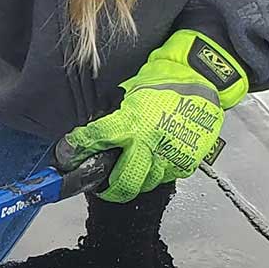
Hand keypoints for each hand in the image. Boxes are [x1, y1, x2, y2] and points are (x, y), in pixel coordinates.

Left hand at [64, 30, 248, 202]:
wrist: (201, 79)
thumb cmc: (165, 82)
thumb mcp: (130, 93)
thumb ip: (112, 117)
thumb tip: (92, 136)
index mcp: (133, 123)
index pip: (96, 140)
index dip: (76, 148)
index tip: (67, 154)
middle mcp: (151, 144)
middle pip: (122, 183)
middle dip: (108, 189)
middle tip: (101, 185)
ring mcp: (170, 156)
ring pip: (144, 184)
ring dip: (133, 181)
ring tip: (128, 170)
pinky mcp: (186, 162)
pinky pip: (164, 178)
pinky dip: (155, 173)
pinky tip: (151, 162)